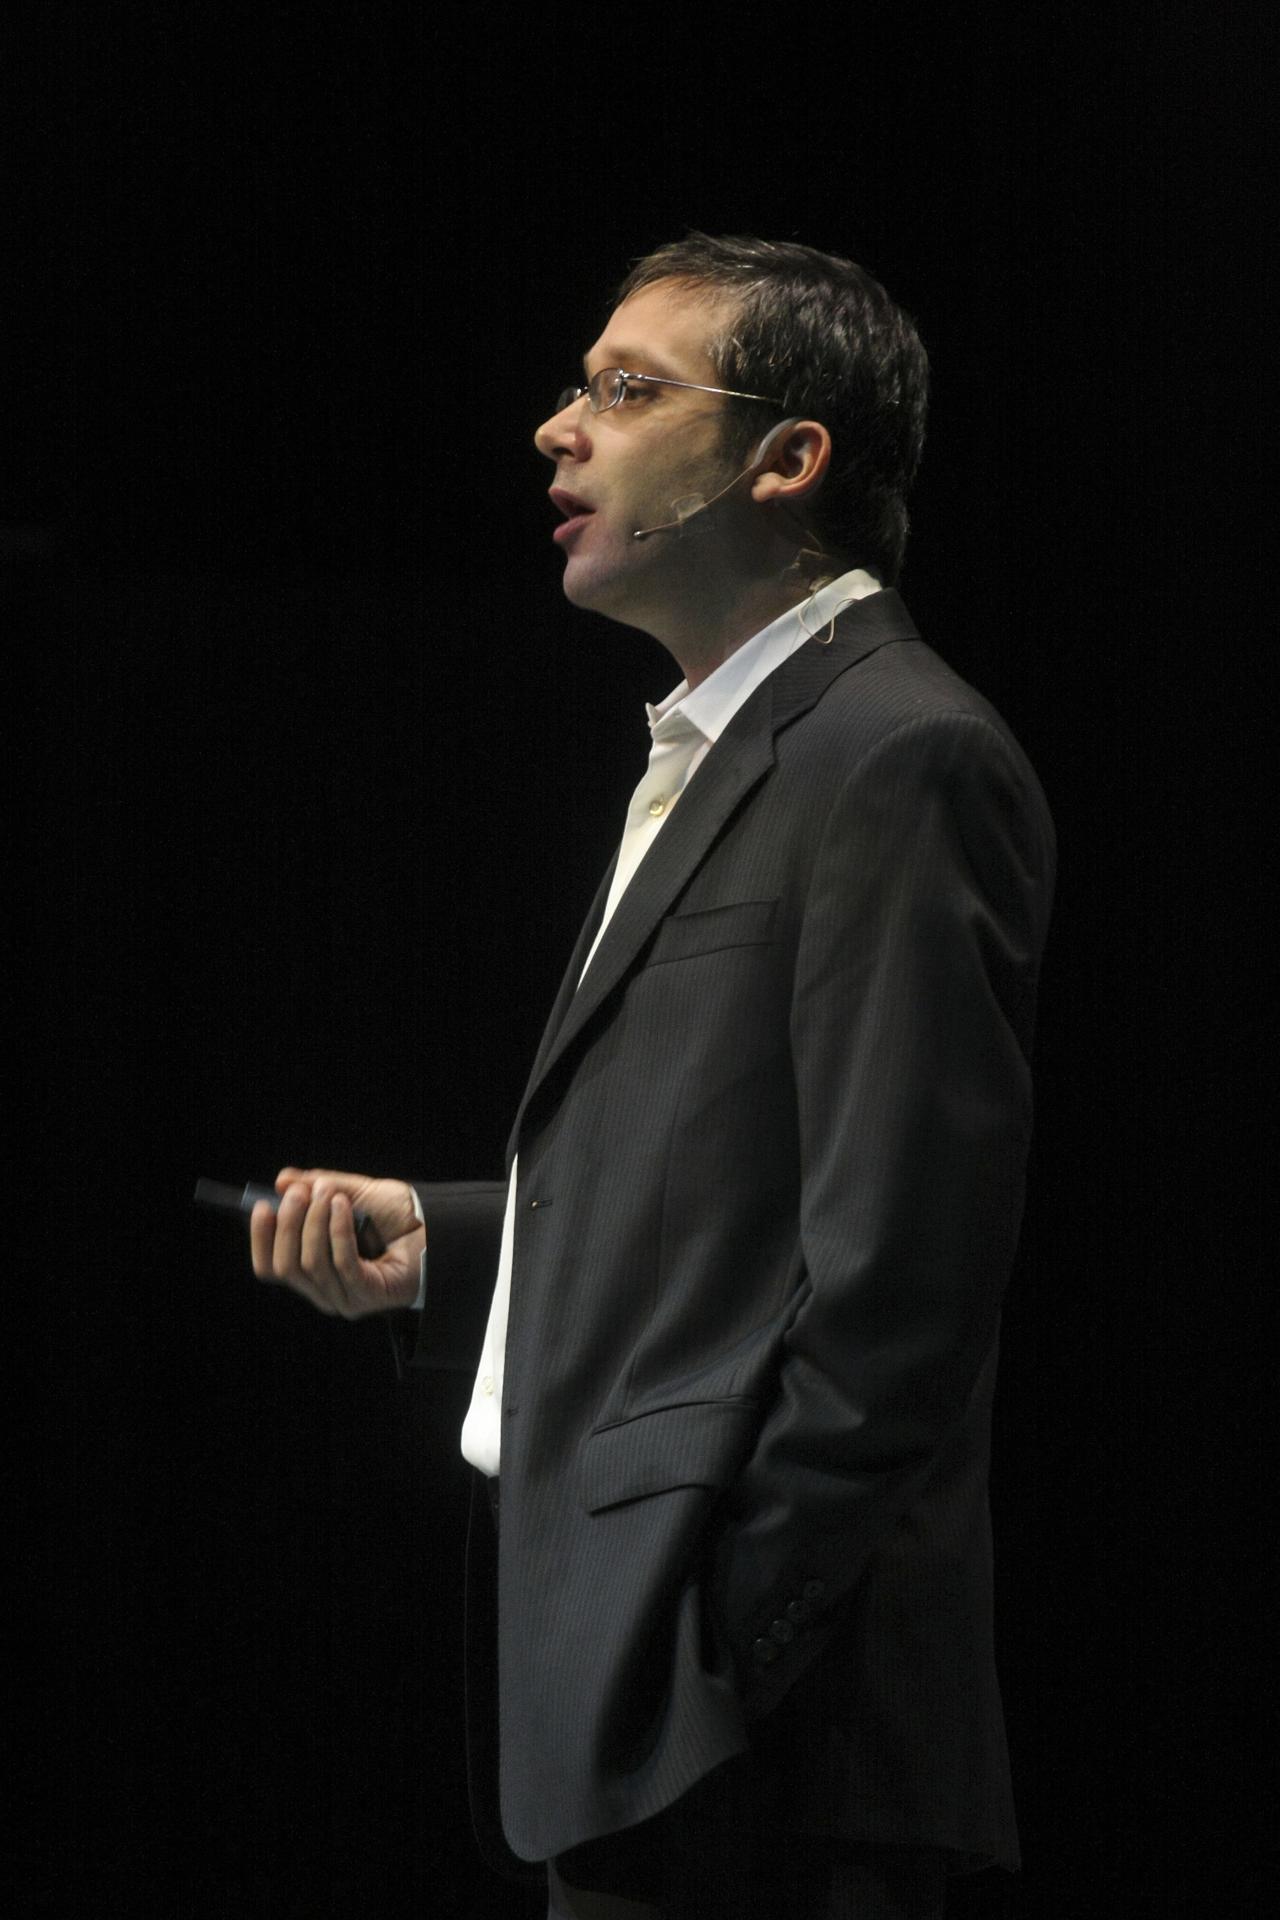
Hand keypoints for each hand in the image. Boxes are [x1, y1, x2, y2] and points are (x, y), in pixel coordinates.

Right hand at [249, 1166, 423, 1317]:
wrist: (439, 1225)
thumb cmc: (397, 1216)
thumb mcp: (353, 1192)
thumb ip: (318, 1186)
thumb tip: (283, 1180)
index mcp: (314, 1272)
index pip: (271, 1267)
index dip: (262, 1238)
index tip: (263, 1205)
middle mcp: (325, 1291)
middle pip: (287, 1266)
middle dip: (288, 1226)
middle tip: (299, 1194)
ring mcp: (347, 1298)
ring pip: (312, 1264)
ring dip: (316, 1222)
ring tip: (329, 1192)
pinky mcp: (368, 1295)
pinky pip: (343, 1264)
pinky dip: (338, 1231)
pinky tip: (345, 1206)